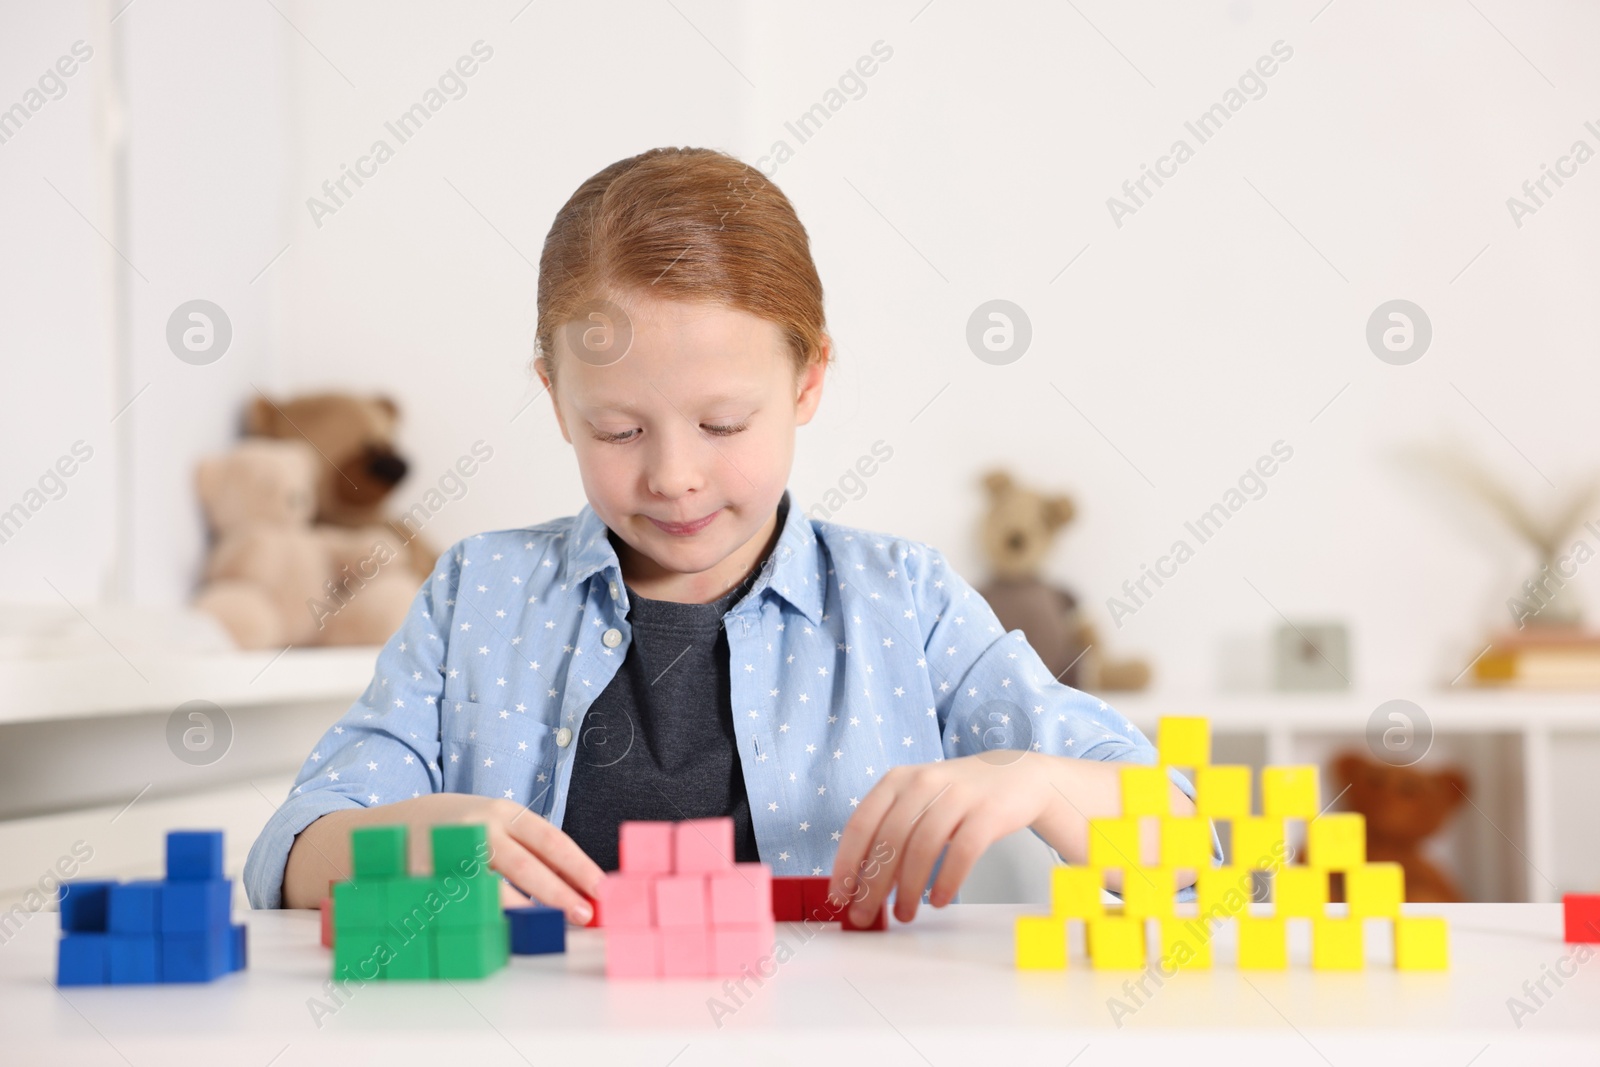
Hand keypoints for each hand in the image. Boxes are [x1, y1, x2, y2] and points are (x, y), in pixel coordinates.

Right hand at [419, 792, 604, 923]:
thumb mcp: (496, 825)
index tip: (603, 890)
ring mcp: (450, 853)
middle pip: (525, 865)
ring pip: (493, 889)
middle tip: (584, 916)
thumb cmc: (459, 829)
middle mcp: (478, 828)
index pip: (551, 840)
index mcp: (504, 813)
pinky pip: (463, 905)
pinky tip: (501, 932)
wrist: (388, 826)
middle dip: (559, 894)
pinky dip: (485, 920)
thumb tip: (579, 883)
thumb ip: (531, 849)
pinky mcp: (426, 879)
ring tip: (545, 929)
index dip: (579, 867)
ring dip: (523, 913)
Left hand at [828, 752, 1055, 925]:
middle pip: (889, 840)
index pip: (860, 825)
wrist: (1015, 776)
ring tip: (905, 914)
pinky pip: (962, 851)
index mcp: (896, 780)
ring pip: (922, 848)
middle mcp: (922, 782)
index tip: (839, 896)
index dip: (846, 864)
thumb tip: (864, 885)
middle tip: (865, 916)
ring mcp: (957, 794)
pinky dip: (947, 881)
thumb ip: (892, 835)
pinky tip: (939, 901)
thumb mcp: (918, 804)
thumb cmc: (957, 799)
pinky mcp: (988, 811)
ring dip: (909, 889)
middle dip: (873, 885)